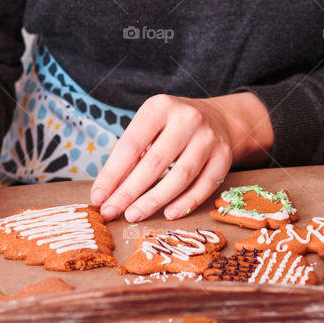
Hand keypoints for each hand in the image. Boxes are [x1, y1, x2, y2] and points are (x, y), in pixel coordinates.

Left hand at [89, 92, 273, 222]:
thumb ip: (131, 155)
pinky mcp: (225, 156)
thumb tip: (106, 192)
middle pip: (154, 163)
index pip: (131, 145)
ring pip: (180, 176)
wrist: (218, 118)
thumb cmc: (172, 127)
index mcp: (160, 107)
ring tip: (133, 215)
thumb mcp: (149, 128)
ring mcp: (209, 137)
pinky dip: (186, 203)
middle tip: (111, 212)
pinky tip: (168, 214)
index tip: (98, 197)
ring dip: (154, 200)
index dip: (112, 174)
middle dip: (128, 192)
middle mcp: (187, 119)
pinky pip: (205, 185)